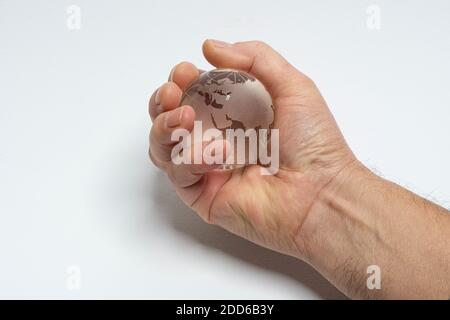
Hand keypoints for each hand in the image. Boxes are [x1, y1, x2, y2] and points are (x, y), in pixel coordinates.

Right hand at [148, 39, 355, 257]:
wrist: (320, 192)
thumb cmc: (313, 142)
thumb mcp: (291, 85)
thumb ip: (253, 58)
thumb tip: (210, 47)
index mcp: (235, 115)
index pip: (194, 94)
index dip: (183, 81)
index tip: (187, 72)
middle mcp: (216, 140)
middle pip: (169, 119)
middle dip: (162, 101)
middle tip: (173, 92)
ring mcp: (208, 169)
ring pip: (162, 146)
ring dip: (163, 126)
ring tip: (184, 117)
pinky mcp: (203, 195)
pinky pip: (179, 173)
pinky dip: (192, 158)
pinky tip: (219, 154)